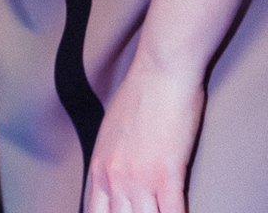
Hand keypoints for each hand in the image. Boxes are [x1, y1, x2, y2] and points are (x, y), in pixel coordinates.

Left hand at [85, 62, 205, 212]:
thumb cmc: (141, 93)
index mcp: (99, 168)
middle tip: (145, 211)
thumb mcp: (111, 130)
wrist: (161, 69)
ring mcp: (140, 179)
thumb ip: (111, 159)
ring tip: (162, 211)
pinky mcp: (167, 174)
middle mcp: (115, 178)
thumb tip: (118, 175)